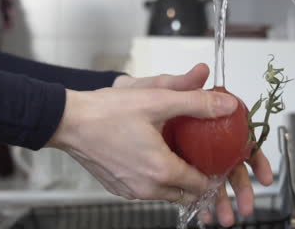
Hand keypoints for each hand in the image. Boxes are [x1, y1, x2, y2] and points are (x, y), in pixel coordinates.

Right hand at [112, 64, 273, 226]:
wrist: (68, 121)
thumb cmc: (107, 111)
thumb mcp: (157, 100)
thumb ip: (197, 103)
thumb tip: (226, 104)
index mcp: (160, 170)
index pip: (202, 184)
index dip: (214, 172)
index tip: (217, 157)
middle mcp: (146, 188)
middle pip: (187, 193)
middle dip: (198, 179)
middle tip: (202, 156)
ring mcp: (131, 191)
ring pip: (168, 193)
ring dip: (178, 179)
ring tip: (180, 153)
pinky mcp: (119, 188)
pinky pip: (149, 190)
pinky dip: (158, 178)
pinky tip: (156, 156)